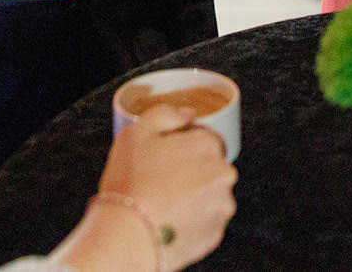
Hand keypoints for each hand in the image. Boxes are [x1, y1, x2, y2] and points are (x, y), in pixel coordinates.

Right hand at [82, 104, 236, 270]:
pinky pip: (206, 221)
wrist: (128, 236)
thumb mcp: (137, 132)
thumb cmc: (131, 183)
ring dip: (194, 196)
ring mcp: (222, 206)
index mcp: (208, 144)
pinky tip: (170, 220)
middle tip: (161, 181)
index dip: (183, 147)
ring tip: (163, 203)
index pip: (205, 138)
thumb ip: (166, 113)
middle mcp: (223, 174)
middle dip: (191, 171)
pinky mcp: (216, 234)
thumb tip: (187, 114)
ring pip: (210, 195)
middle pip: (210, 166)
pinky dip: (192, 220)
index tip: (164, 158)